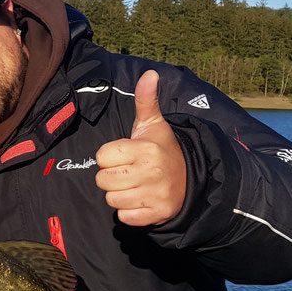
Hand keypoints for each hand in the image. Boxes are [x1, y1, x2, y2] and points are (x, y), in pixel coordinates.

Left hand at [95, 70, 186, 225]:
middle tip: (128, 172)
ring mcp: (155, 195)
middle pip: (103, 181)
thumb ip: (145, 100)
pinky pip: (124, 217)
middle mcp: (151, 172)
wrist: (189, 179)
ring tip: (135, 185)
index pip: (102, 157)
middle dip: (111, 177)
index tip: (124, 155)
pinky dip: (129, 212)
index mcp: (146, 149)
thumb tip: (149, 73)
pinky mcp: (157, 214)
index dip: (109, 157)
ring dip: (119, 195)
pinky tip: (141, 200)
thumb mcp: (152, 124)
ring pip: (111, 200)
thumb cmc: (161, 149)